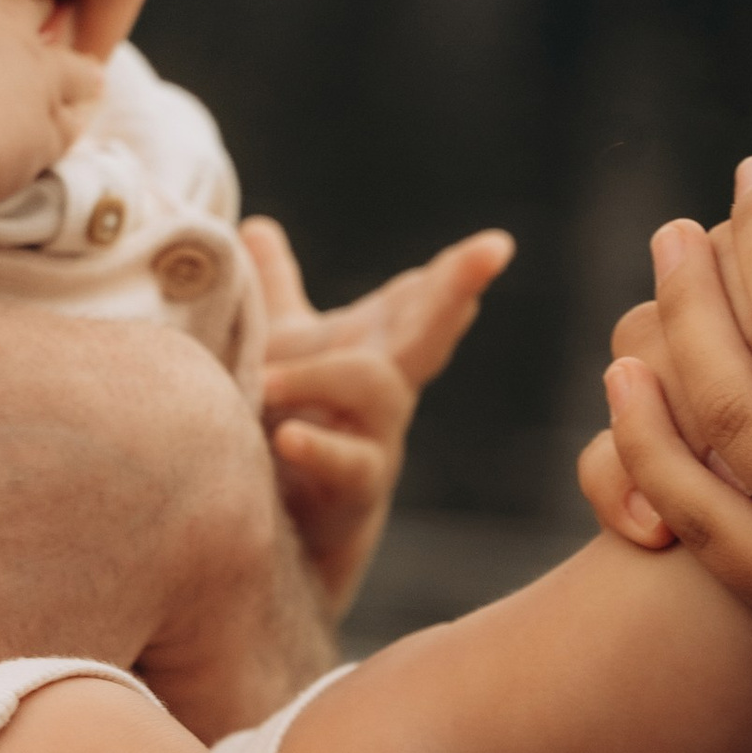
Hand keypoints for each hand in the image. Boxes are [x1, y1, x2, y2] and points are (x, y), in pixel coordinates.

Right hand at [0, 0, 100, 201]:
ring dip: (80, 74)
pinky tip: (79, 123)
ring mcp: (35, 77)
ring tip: (88, 79)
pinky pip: (75, 123)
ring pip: (76, 69)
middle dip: (43, 16)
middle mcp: (4, 24)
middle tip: (49, 24)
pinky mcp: (47, 128)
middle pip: (37, 10)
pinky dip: (76, 122)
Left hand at [247, 220, 513, 616]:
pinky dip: (316, 448)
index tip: (494, 246)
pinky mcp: (352, 494)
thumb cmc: (288, 426)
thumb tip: (257, 224)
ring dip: (319, 376)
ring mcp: (377, 441)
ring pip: (377, 391)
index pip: (419, 300)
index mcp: (375, 350)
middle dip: (456, 290)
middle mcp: (386, 392)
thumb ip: (276, 289)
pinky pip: (345, 466)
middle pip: (430, 333)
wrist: (277, 528)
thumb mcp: (281, 350)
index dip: (455, 273)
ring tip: (263, 381)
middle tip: (489, 255)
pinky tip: (286, 437)